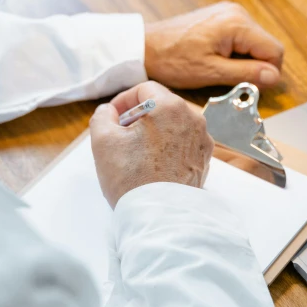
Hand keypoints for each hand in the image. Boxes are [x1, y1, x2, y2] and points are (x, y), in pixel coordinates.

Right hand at [90, 81, 213, 207]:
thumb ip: (102, 116)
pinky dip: (167, 149)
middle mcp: (193, 120)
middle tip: (121, 136)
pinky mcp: (203, 161)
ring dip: (153, 133)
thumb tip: (109, 112)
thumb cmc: (132, 178)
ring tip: (135, 153)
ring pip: (173, 126)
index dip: (123, 100)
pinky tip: (152, 166)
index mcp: (171, 107)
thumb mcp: (103, 141)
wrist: (159, 217)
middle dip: (138, 117)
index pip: (144, 89)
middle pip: (161, 106)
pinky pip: (182, 145)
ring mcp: (202, 142)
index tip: (112, 118)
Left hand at [144, 2, 283, 89]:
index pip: (274, 50)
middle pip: (265, 45)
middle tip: (231, 79)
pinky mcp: (220, 17)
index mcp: (237, 23)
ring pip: (254, 43)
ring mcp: (228, 12)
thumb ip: (246, 74)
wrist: (145, 46)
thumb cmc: (172, 59)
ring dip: (243, 60)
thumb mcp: (211, 72)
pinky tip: (216, 59)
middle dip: (254, 66)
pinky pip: (240, 37)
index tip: (251, 86)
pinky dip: (234, 52)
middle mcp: (236, 12)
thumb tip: (273, 77)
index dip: (267, 73)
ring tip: (219, 69)